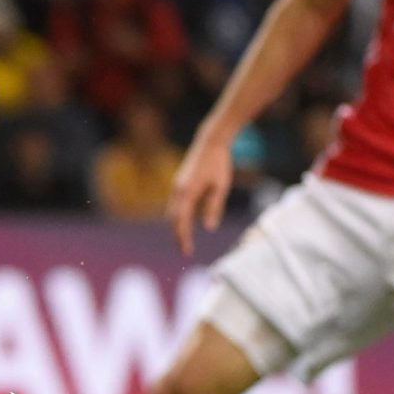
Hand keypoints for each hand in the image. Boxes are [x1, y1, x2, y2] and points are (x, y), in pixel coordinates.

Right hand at [166, 128, 235, 257]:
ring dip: (178, 225)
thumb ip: (213, 208)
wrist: (210, 141)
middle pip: (173, 219)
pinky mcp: (180, 182)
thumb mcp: (220, 187)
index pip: (181, 222)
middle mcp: (177, 190)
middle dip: (178, 235)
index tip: (187, 252)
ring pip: (173, 211)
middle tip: (185, 249)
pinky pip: (176, 203)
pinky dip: (180, 215)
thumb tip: (209, 228)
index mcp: (186, 193)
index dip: (184, 238)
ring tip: (186, 238)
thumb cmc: (218, 163)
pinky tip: (188, 220)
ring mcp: (177, 185)